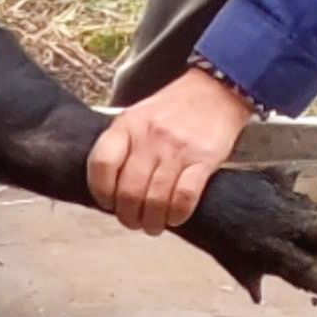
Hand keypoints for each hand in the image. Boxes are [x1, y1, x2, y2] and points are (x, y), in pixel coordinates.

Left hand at [88, 68, 255, 233]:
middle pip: (128, 190)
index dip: (100, 191)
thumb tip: (111, 186)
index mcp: (127, 126)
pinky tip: (174, 218)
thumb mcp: (137, 116)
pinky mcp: (203, 160)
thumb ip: (123, 145)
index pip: (101, 165)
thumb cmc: (174, 107)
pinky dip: (177, 215)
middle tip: (133, 222)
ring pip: (154, 199)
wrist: (216, 90)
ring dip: (151, 221)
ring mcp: (176, 150)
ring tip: (152, 225)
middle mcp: (149, 138)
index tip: (107, 203)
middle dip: (128, 216)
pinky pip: (184, 197)